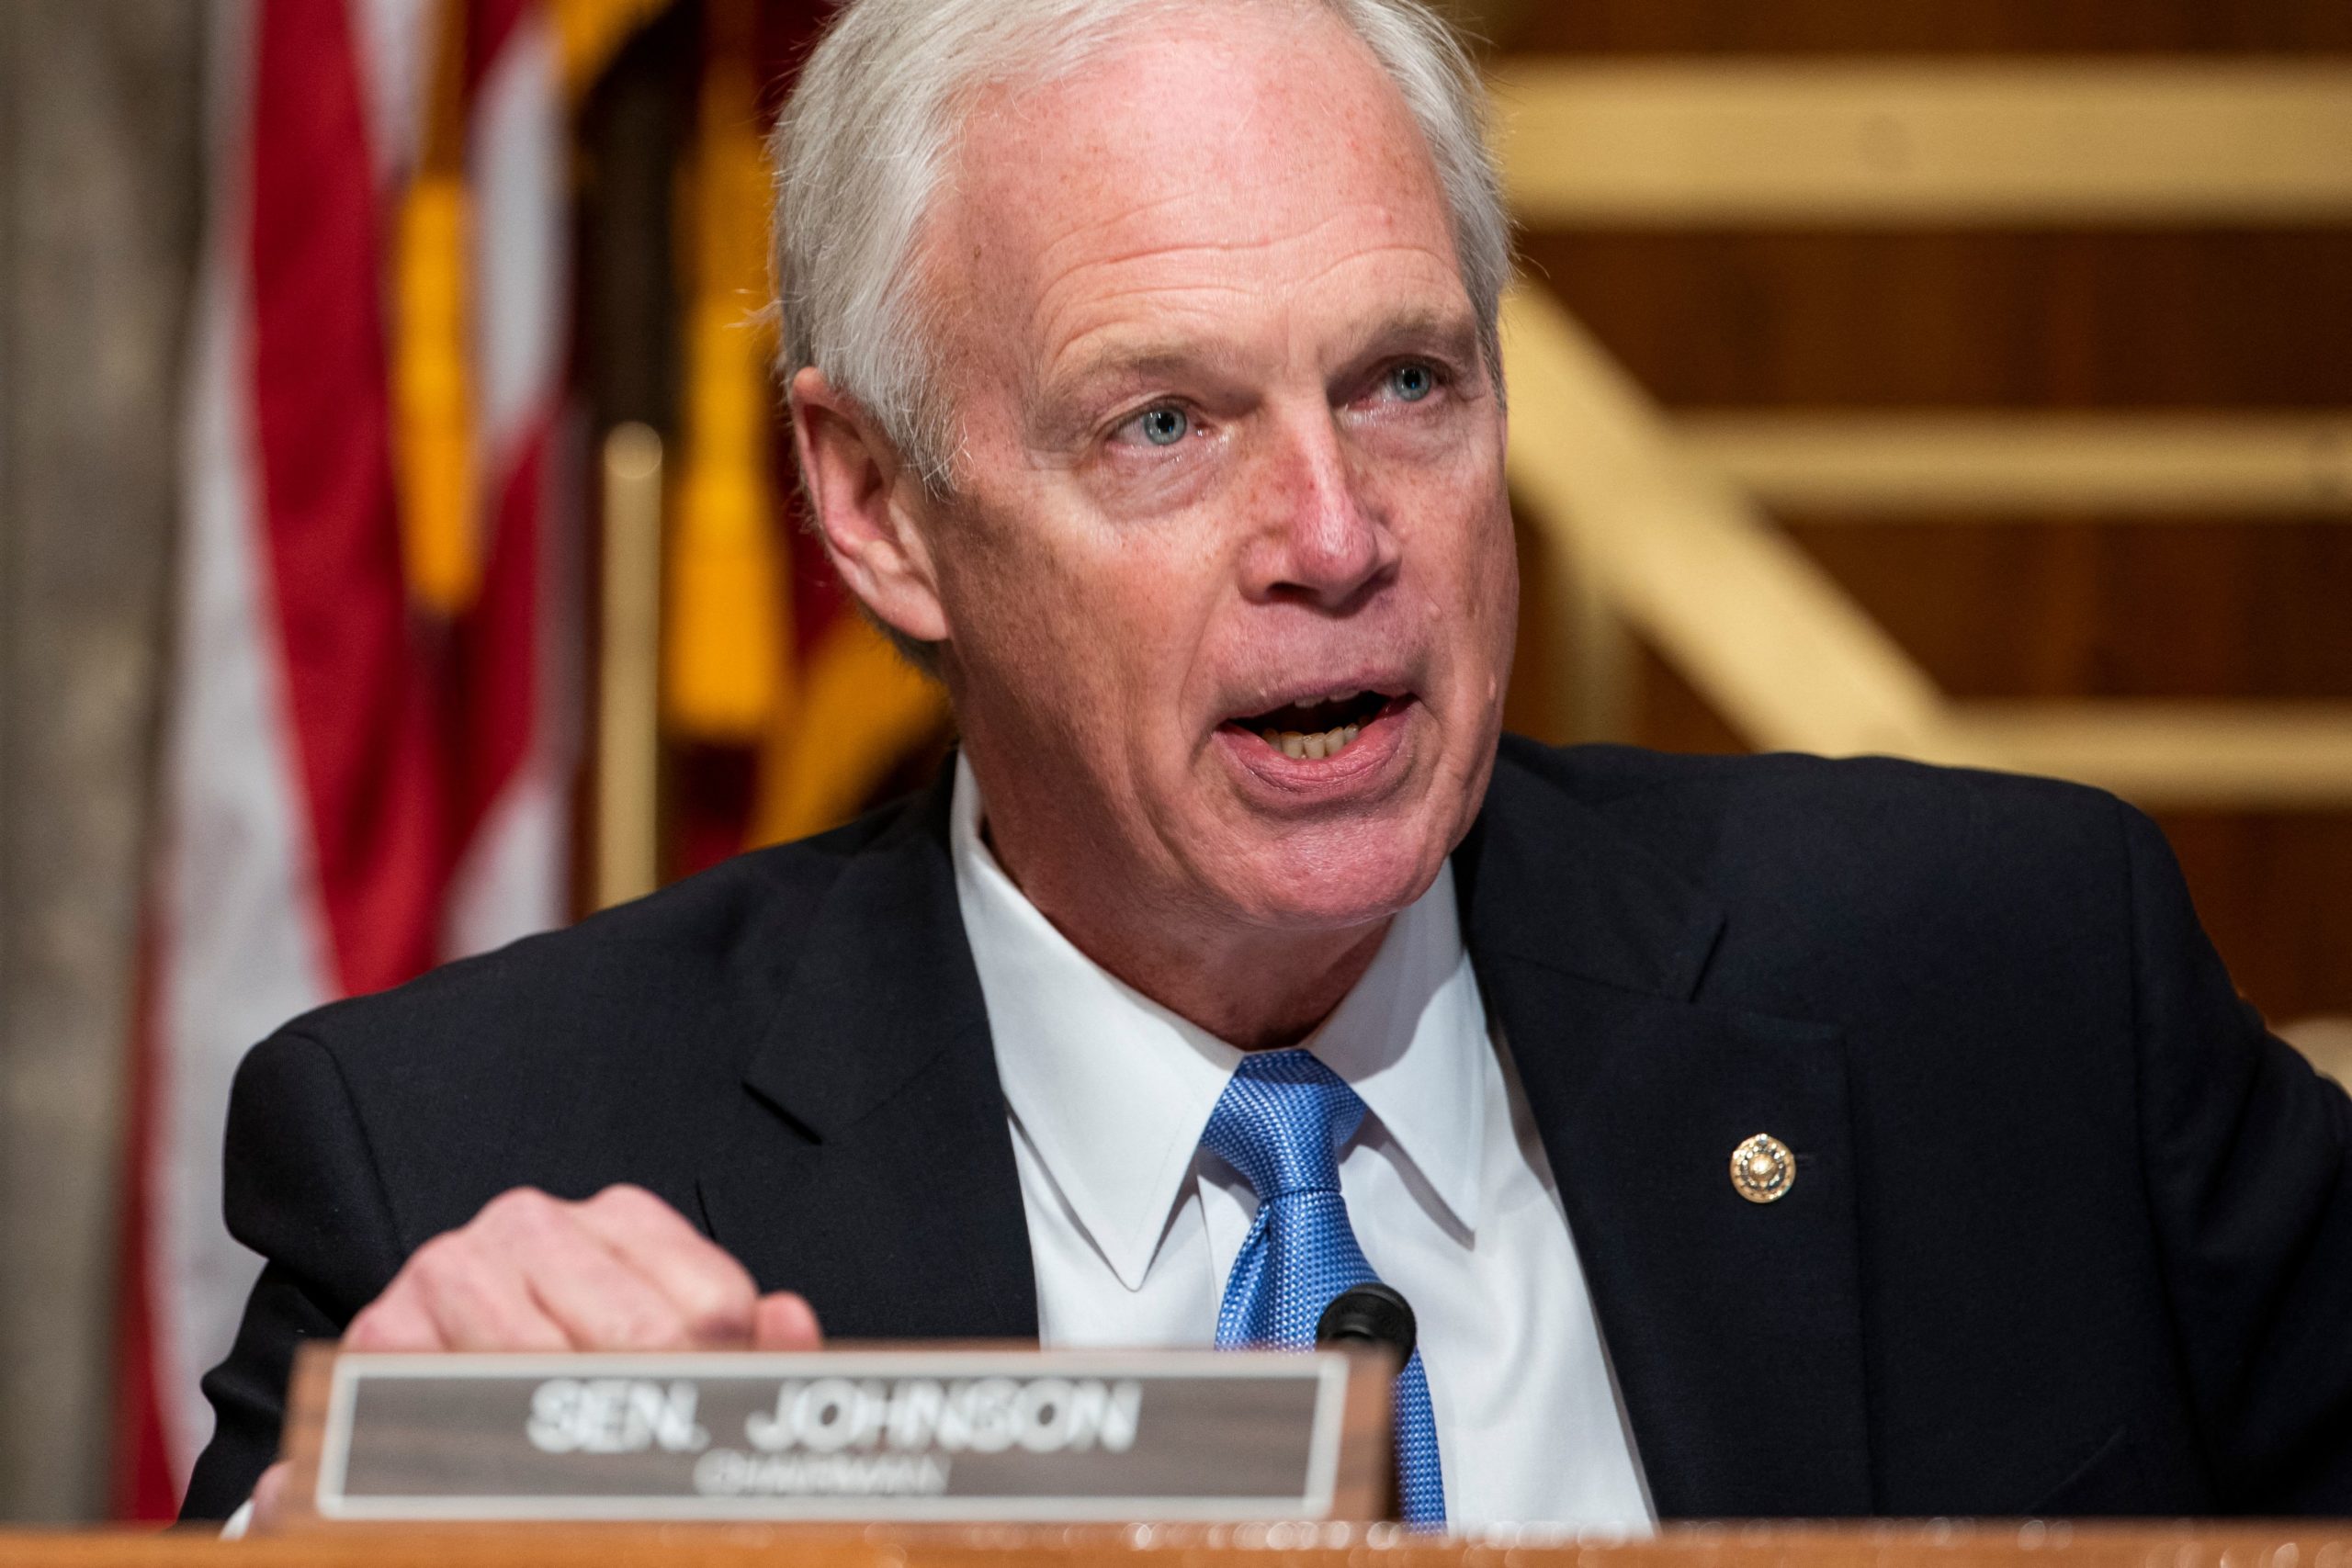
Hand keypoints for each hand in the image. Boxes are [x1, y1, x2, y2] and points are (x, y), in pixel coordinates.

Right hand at [245, 1184, 818, 1533]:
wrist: (427, 1382)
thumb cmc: (564, 1362)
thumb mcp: (665, 1346)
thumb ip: (743, 1348)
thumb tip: (790, 1320)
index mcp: (620, 1219)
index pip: (715, 1306)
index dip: (724, 1388)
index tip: (708, 1430)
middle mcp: (533, 1224)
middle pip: (640, 1340)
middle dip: (652, 1421)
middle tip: (650, 1475)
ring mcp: (454, 1268)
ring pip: (546, 1374)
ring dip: (567, 1446)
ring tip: (578, 1479)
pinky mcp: (384, 1328)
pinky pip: (452, 1408)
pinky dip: (484, 1458)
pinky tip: (506, 1469)